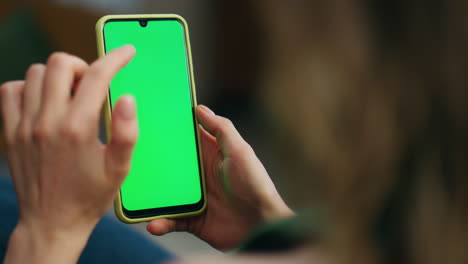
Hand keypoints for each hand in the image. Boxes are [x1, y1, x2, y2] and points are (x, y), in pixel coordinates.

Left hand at [1, 45, 136, 263]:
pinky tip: (43, 101)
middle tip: (92, 83)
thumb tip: (127, 98)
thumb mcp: (119, 169)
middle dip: (82, 65)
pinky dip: (27, 87)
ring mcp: (24, 125)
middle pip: (59, 64)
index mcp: (78, 128)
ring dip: (56, 75)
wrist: (51, 222)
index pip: (96, 77)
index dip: (115, 58)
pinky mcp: (10, 132)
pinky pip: (10, 91)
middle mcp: (47, 121)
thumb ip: (127, 132)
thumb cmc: (88, 196)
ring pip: (34, 73)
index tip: (125, 52)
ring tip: (69, 94)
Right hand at [147, 105, 292, 250]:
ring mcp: (195, 198)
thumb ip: (222, 129)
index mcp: (211, 155)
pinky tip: (153, 223)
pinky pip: (171, 220)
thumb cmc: (255, 185)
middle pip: (170, 166)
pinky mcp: (193, 220)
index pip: (187, 139)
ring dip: (151, 196)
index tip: (147, 121)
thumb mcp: (240, 151)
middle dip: (152, 164)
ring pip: (165, 194)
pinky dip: (161, 222)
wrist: (261, 227)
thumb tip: (200, 108)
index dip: (170, 131)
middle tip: (130, 159)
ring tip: (134, 197)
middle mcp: (200, 175)